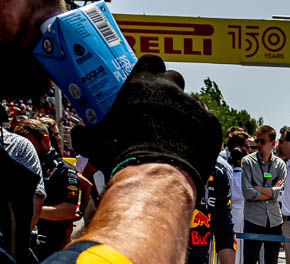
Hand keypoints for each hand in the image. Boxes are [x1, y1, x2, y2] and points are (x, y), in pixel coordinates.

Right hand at [70, 55, 219, 189]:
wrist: (155, 176)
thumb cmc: (121, 154)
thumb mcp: (94, 142)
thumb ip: (85, 134)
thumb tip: (78, 136)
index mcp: (142, 84)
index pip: (151, 61)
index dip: (149, 71)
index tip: (145, 84)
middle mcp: (170, 89)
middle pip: (174, 79)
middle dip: (168, 91)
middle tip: (159, 111)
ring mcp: (193, 106)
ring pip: (191, 104)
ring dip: (184, 115)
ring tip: (174, 138)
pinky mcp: (211, 125)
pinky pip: (207, 124)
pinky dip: (200, 134)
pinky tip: (190, 150)